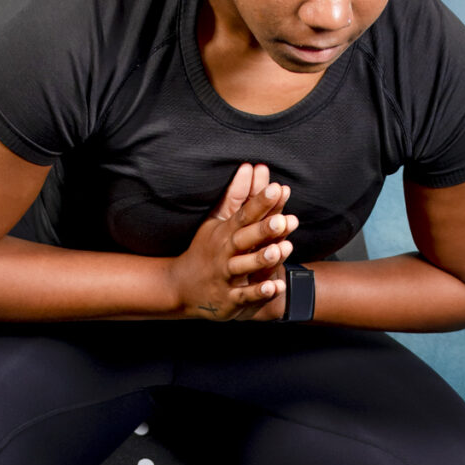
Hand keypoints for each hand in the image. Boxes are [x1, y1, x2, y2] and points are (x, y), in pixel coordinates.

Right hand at [167, 162, 298, 321]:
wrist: (181, 287)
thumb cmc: (206, 249)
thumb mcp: (217, 221)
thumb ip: (236, 195)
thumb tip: (249, 166)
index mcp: (225, 232)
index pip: (245, 214)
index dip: (260, 202)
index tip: (277, 188)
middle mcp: (225, 252)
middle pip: (244, 239)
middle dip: (263, 230)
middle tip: (283, 220)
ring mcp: (226, 276)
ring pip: (244, 267)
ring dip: (261, 260)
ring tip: (279, 250)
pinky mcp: (229, 298)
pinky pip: (244, 295)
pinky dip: (259, 292)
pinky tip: (275, 286)